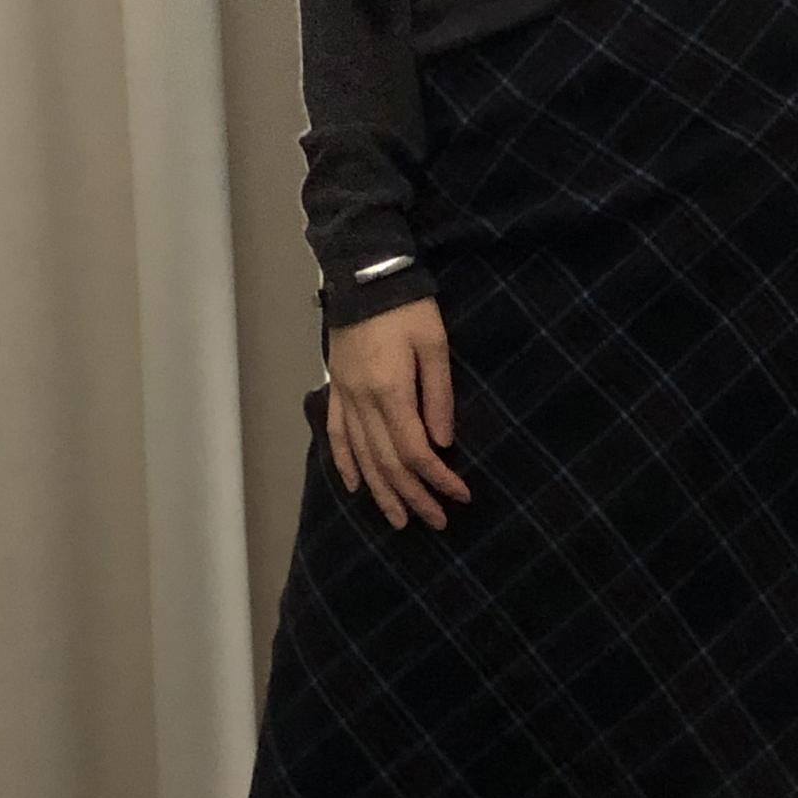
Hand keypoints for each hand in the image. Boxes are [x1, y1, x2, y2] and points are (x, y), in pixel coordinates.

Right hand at [325, 295, 471, 531]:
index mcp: (390, 392)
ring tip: (400, 520)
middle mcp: (364, 403)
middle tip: (436, 522)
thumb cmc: (407, 307)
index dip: (438, 478)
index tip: (460, 495)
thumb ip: (438, 396)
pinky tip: (356, 487)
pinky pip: (338, 436)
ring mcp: (346, 398)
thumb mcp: (434, 345)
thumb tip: (443, 443)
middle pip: (389, 463)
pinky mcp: (337, 389)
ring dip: (382, 493)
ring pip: (362, 458)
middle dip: (413, 497)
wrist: (363, 276)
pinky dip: (346, 465)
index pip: (415, 451)